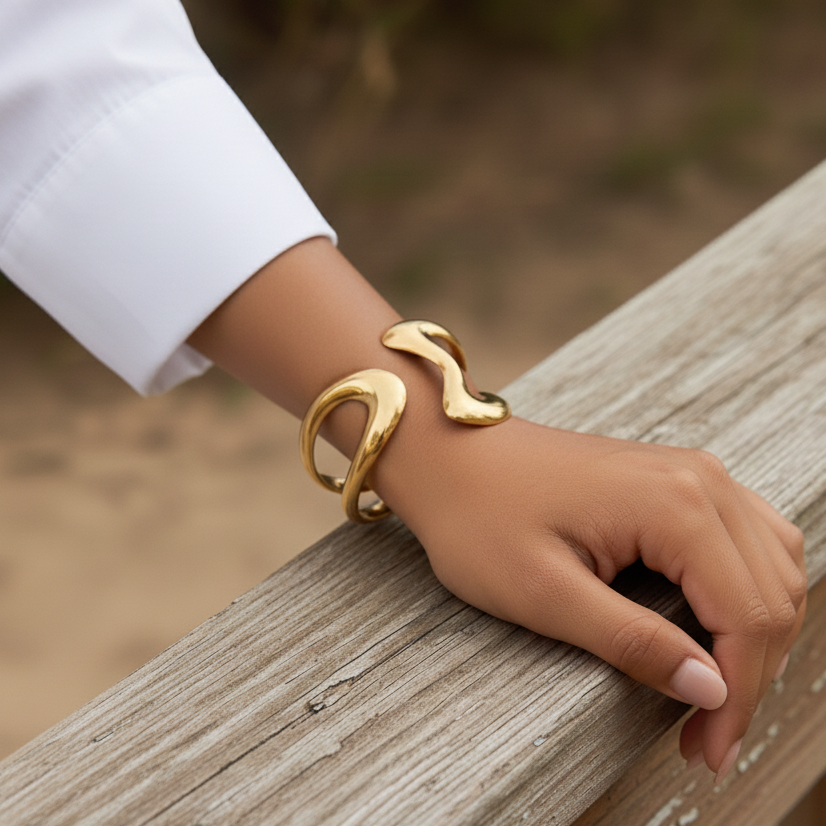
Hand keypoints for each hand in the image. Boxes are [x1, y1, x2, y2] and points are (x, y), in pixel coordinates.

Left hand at [187, 239, 805, 779]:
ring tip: (712, 691)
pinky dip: (746, 591)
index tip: (705, 750)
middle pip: (772, 595)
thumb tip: (711, 689)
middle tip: (704, 737)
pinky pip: (747, 538)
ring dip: (756, 636)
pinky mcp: (675, 478)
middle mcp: (701, 480)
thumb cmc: (479, 515)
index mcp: (676, 505)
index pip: (748, 617)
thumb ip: (633, 641)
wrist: (450, 455)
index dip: (738, 697)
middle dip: (749, 675)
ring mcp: (692, 473)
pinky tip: (716, 627)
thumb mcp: (544, 593)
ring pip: (771, 566)